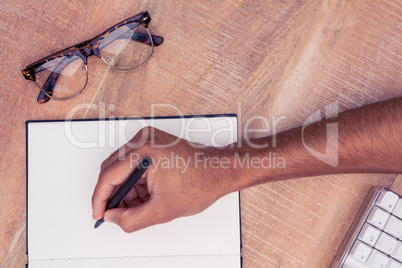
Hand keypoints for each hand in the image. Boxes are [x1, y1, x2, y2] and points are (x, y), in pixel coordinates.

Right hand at [91, 127, 234, 232]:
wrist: (220, 170)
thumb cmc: (201, 182)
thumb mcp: (163, 210)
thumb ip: (131, 219)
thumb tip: (113, 216)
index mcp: (143, 152)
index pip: (108, 176)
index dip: (100, 199)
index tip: (98, 213)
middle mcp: (143, 139)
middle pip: (112, 169)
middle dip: (114, 194)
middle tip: (117, 213)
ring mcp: (148, 138)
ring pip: (122, 167)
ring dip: (126, 188)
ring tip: (139, 204)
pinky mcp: (153, 141)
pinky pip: (133, 162)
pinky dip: (136, 180)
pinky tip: (145, 193)